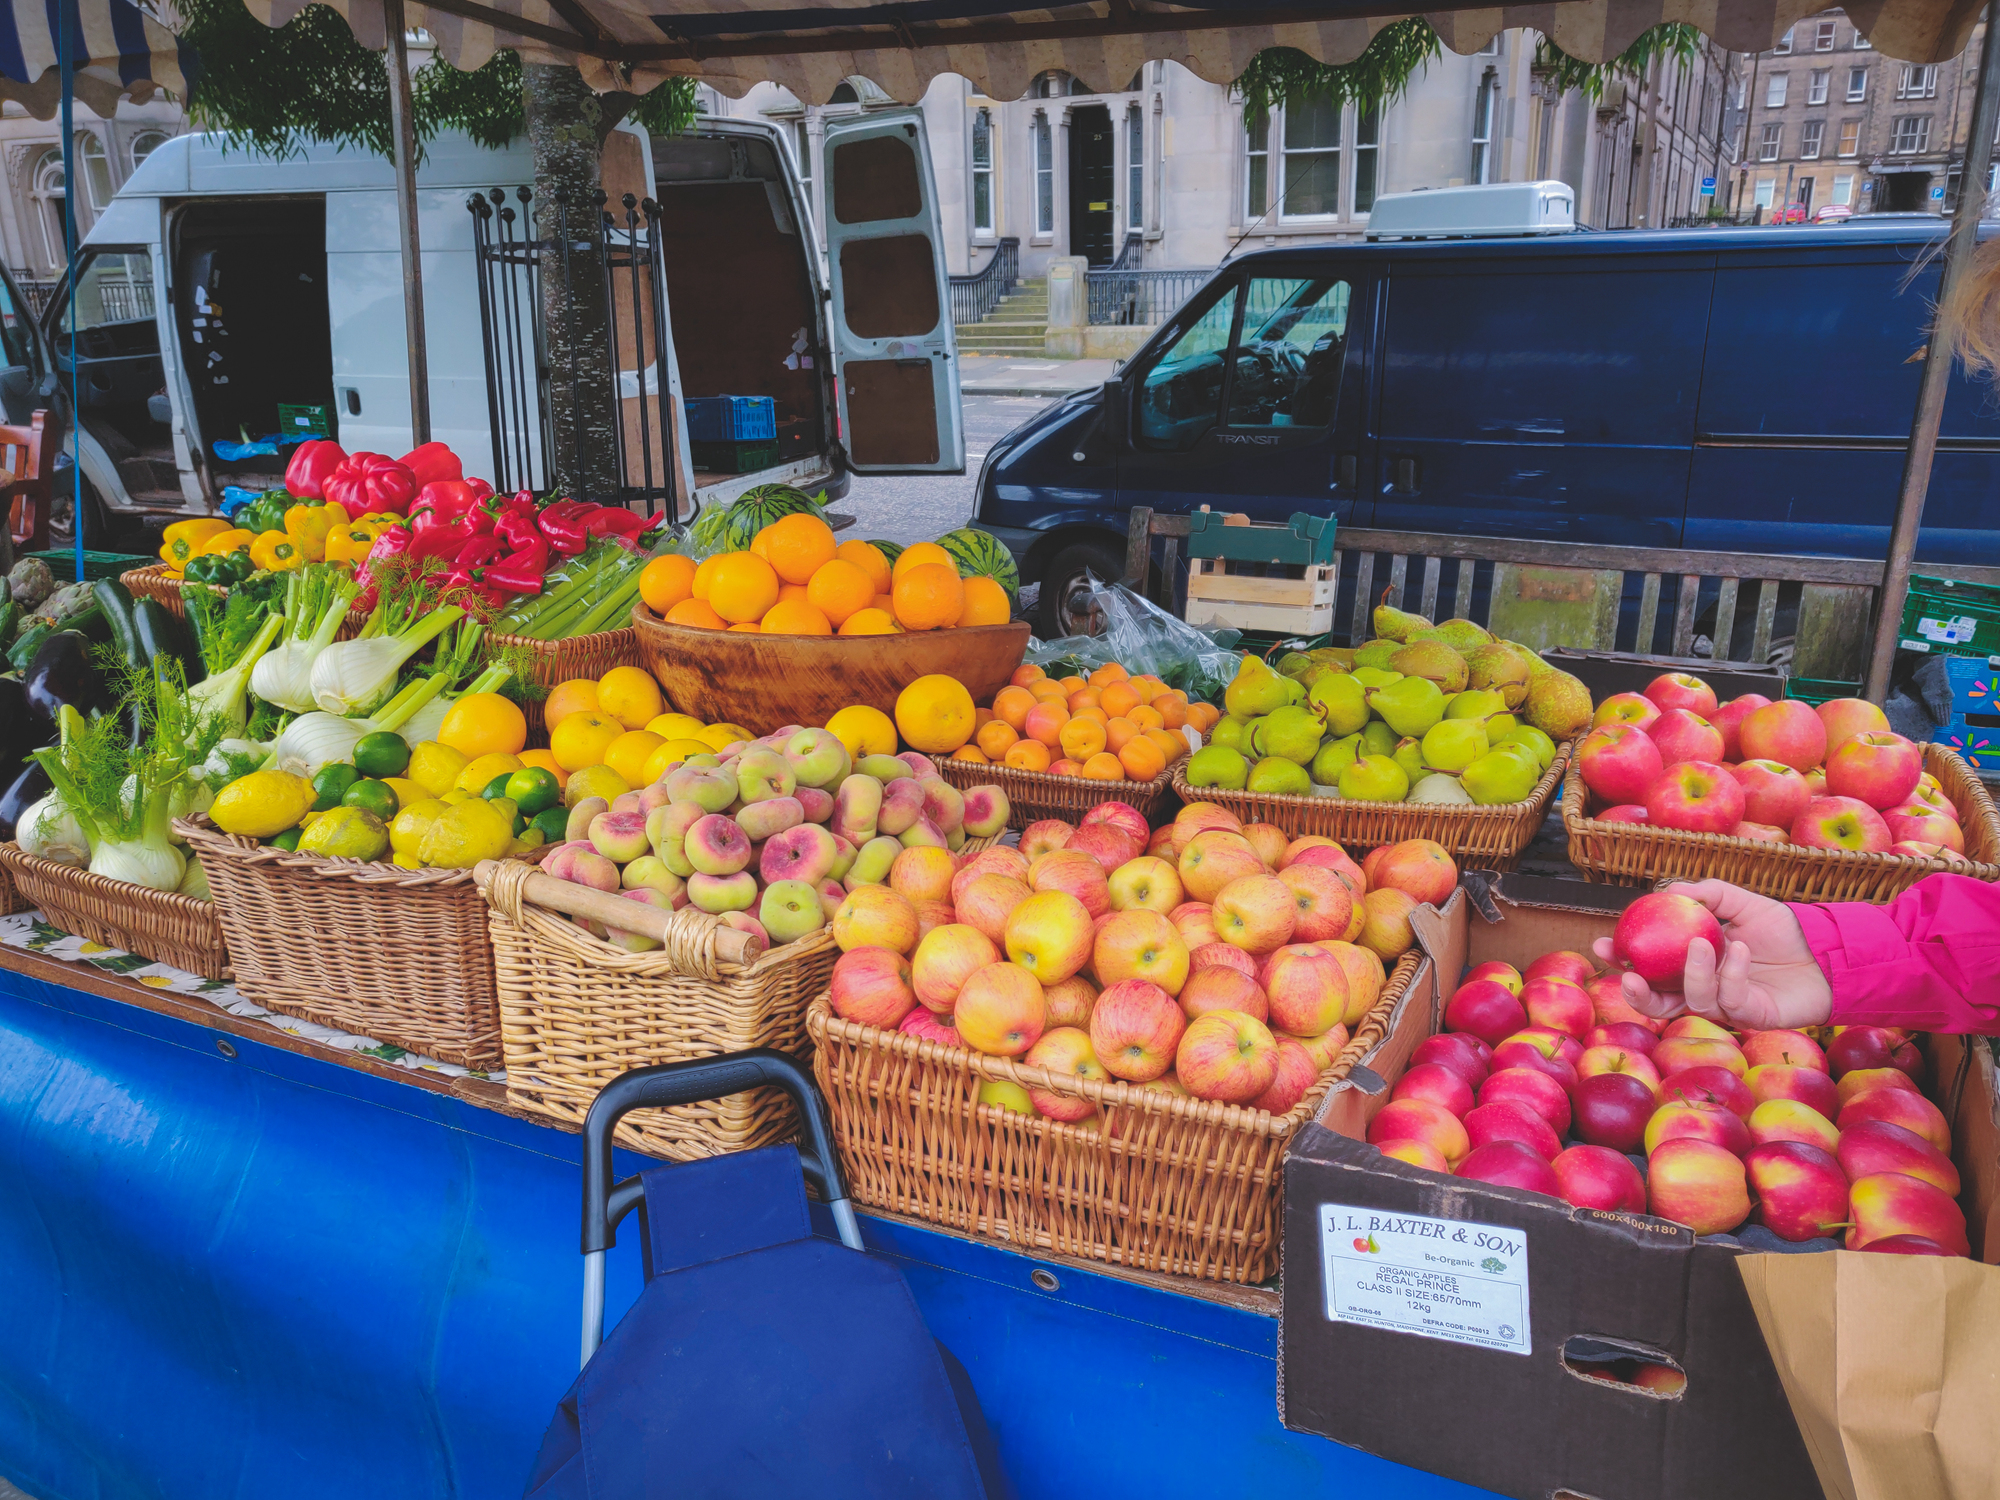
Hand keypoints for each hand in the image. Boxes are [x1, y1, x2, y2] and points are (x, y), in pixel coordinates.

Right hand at [1588, 880, 1832, 1031]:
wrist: (1827, 950)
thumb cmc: (1784, 930)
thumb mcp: (1742, 903)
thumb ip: (1707, 895)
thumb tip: (1668, 889)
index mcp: (1693, 968)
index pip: (1649, 972)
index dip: (1621, 963)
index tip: (1602, 944)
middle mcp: (1705, 992)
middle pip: (1659, 1005)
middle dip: (1637, 994)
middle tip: (1629, 973)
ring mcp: (1727, 1007)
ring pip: (1694, 1002)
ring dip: (1693, 973)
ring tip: (1701, 943)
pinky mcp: (1752, 1017)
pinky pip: (1731, 999)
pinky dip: (1731, 972)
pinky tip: (1740, 948)